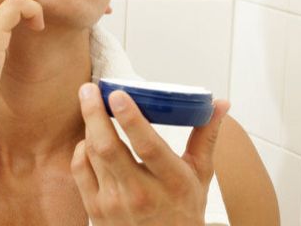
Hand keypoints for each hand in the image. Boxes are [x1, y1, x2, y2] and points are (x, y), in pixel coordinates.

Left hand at [72, 83, 229, 224]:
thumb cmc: (184, 210)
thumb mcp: (201, 174)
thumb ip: (207, 135)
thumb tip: (220, 104)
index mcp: (172, 182)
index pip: (147, 146)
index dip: (130, 118)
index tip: (117, 94)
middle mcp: (141, 194)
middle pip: (108, 148)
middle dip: (94, 114)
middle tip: (89, 89)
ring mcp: (114, 204)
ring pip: (92, 155)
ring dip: (90, 126)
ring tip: (91, 106)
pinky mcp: (95, 211)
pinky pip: (80, 170)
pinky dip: (82, 149)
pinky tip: (89, 138)